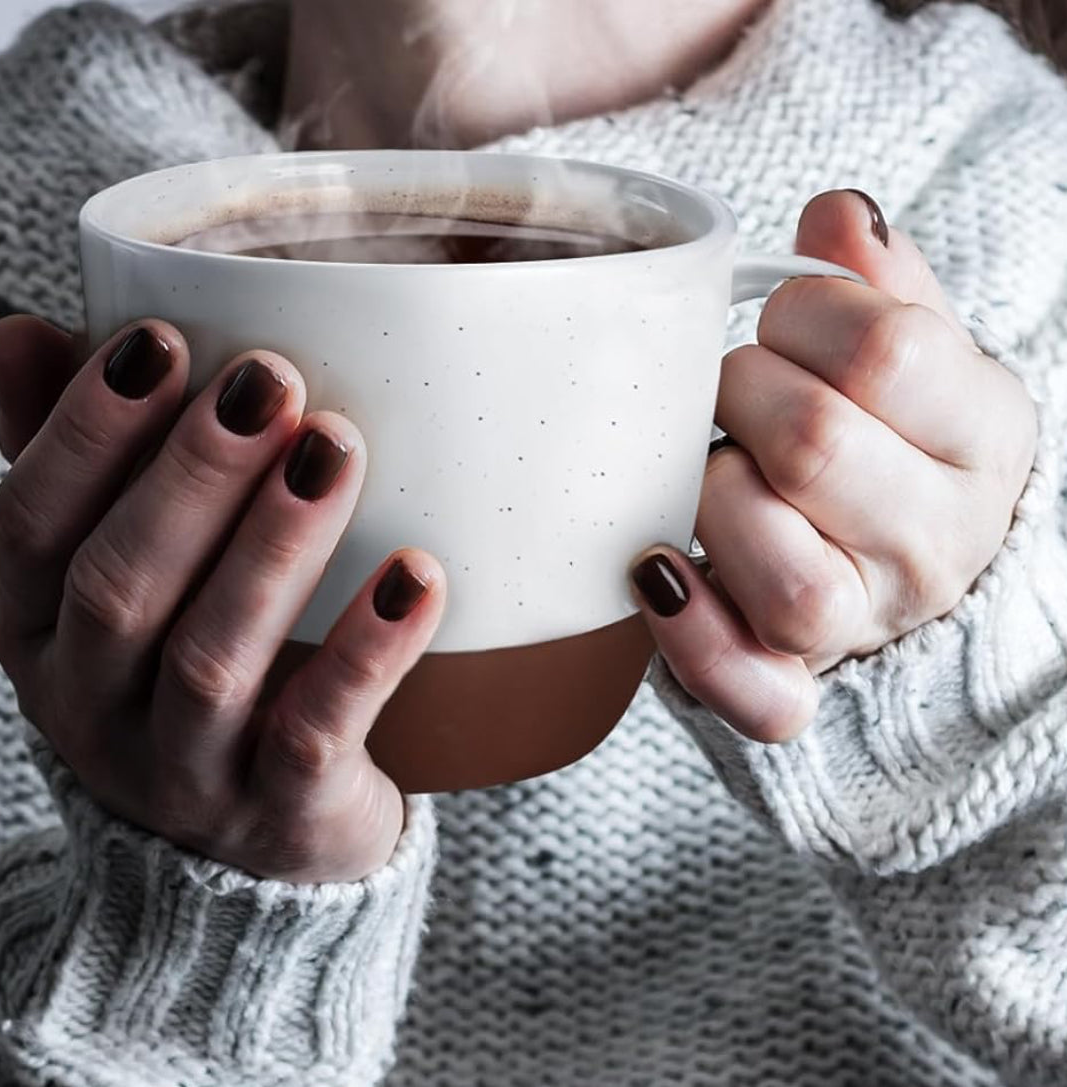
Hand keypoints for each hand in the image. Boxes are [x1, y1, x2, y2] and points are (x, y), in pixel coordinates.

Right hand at [0, 319, 445, 881]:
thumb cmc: (175, 669)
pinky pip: (313, 734)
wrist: (242, 855)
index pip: (27, 523)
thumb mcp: (105, 576)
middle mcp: (88, 708)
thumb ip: (75, 459)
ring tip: (334, 448)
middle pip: (119, 587)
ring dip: (273, 547)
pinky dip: (365, 654)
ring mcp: (180, 773)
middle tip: (268, 380)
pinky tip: (415, 577)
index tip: (159, 339)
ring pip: (213, 659)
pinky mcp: (275, 815)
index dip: (84, 431)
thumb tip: (15, 334)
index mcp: (35, 632)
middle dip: (193, 475)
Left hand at [630, 189, 1037, 742]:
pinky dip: (695, 642)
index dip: (806, 318)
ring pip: (781, 570)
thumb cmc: (890, 436)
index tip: (785, 327)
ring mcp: (869, 623)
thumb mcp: (915, 351)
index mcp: (982, 438)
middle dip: (742, 395)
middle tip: (733, 394)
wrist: (902, 558)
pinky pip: (754, 690)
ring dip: (714, 499)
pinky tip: (655, 575)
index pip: (886, 350)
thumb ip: (877, 284)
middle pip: (814, 445)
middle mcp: (937, 542)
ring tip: (714, 472)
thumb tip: (839, 216)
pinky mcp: (797, 681)